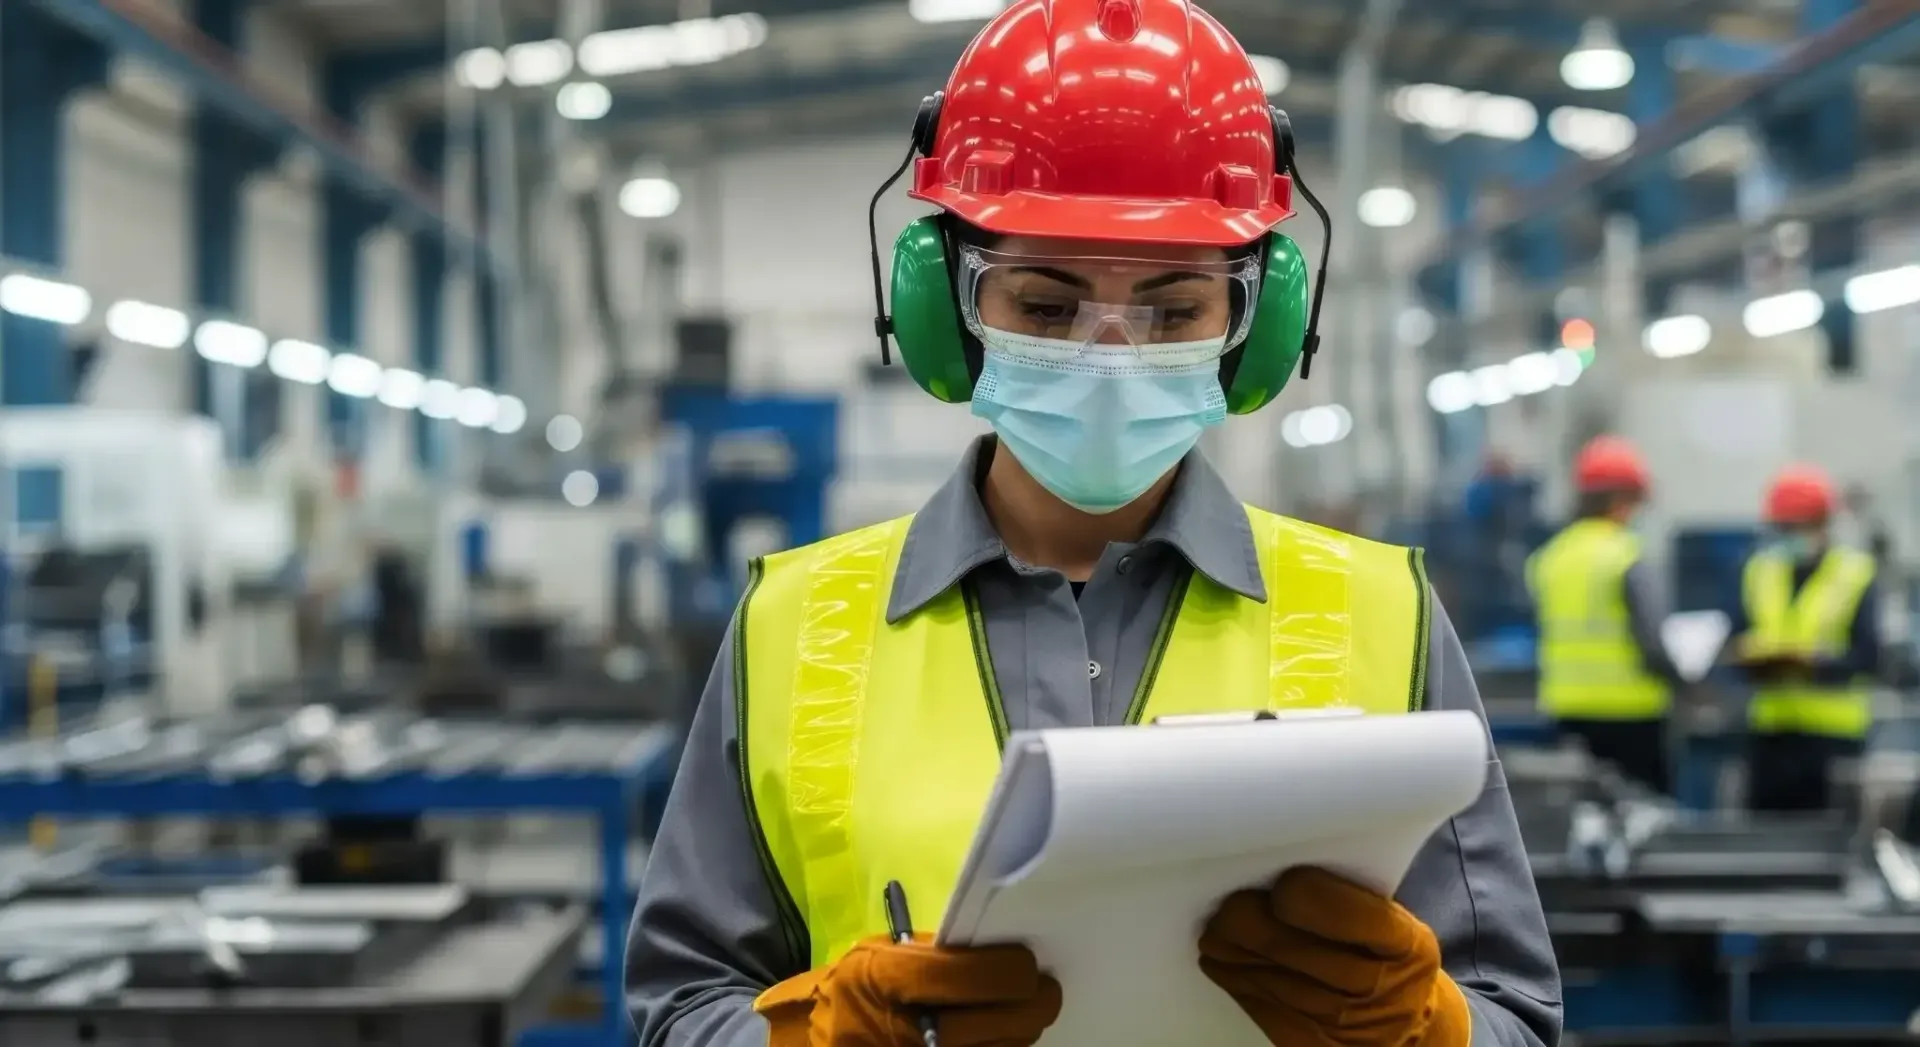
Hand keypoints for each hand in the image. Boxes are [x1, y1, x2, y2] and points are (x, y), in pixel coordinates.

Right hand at [753, 935, 1061, 1046]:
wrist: (810, 1041)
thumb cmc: (850, 988)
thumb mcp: (877, 956)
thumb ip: (935, 955)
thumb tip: (1002, 952)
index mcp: (887, 979)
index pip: (974, 975)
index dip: (1014, 970)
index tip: (1028, 965)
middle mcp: (907, 1030)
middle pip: (1003, 1022)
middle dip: (1034, 1003)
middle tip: (1045, 990)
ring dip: (1021, 1033)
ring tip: (1023, 1014)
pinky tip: (1001, 1039)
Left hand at [1198, 867, 1470, 1046]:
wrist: (1404, 1020)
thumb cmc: (1385, 953)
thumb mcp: (1389, 919)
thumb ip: (1344, 893)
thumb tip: (1273, 860)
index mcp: (1404, 943)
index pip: (1348, 916)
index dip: (1305, 896)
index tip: (1282, 882)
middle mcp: (1377, 988)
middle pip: (1294, 950)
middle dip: (1249, 922)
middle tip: (1229, 902)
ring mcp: (1344, 1024)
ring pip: (1269, 979)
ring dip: (1231, 949)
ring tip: (1215, 929)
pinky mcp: (1311, 1043)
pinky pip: (1261, 1007)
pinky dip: (1235, 979)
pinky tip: (1222, 960)